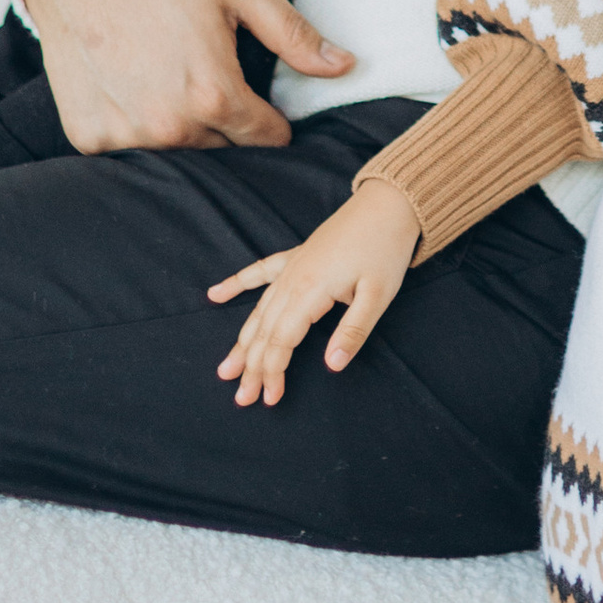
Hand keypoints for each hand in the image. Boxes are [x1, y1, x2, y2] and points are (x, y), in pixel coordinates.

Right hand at [20, 0, 350, 154]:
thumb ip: (294, 34)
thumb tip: (345, 66)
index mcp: (214, 95)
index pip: (265, 138)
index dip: (270, 119)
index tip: (261, 100)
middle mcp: (169, 127)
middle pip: (223, 150)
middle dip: (226, 121)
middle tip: (207, 76)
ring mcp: (125, 136)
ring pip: (177, 153)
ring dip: (183, 127)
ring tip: (170, 79)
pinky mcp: (90, 137)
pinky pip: (128, 149)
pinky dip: (136, 126)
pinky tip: (132, 86)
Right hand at [209, 183, 421, 403]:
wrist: (388, 204)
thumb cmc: (385, 249)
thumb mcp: (378, 294)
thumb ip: (354, 331)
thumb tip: (333, 365)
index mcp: (311, 290)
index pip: (282, 341)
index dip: (273, 371)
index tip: (270, 398)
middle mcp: (292, 280)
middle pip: (265, 331)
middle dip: (251, 367)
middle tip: (241, 398)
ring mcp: (291, 266)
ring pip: (258, 310)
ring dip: (242, 341)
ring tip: (224, 369)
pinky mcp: (295, 256)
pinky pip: (258, 272)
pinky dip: (236, 284)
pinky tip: (214, 295)